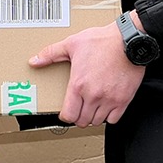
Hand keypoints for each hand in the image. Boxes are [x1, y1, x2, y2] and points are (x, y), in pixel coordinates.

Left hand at [28, 15, 146, 126]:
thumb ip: (51, 54)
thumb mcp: (72, 44)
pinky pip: (114, 119)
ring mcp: (109, 99)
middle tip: (80, 108)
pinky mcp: (123, 100)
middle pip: (82, 121)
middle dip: (79, 117)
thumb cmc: (102, 41)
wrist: (128, 40)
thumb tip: (35, 61)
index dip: (66, 116)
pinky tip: (107, 106)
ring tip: (93, 106)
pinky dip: (109, 116)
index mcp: (78, 85)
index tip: (67, 111)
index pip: (68, 115)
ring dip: (93, 116)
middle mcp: (93, 95)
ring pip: (97, 122)